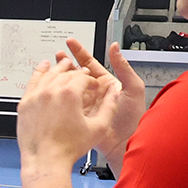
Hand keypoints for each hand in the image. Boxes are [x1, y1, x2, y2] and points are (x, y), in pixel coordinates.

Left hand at [17, 50, 119, 170]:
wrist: (45, 160)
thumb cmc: (68, 148)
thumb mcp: (98, 128)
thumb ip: (110, 107)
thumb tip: (115, 92)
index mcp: (69, 94)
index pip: (82, 76)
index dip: (90, 80)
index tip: (93, 86)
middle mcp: (51, 91)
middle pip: (65, 72)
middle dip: (76, 72)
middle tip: (81, 74)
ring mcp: (36, 96)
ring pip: (48, 74)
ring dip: (58, 68)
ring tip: (64, 64)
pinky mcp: (25, 103)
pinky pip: (33, 81)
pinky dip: (39, 72)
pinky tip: (43, 68)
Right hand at [63, 39, 145, 167]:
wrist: (127, 143)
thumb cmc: (134, 118)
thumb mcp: (133, 88)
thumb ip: (123, 67)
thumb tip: (115, 48)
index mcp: (107, 84)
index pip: (90, 64)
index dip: (80, 52)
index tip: (70, 43)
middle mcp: (95, 93)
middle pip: (77, 74)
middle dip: (66, 63)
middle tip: (57, 54)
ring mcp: (86, 105)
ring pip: (70, 88)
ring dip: (61, 78)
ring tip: (53, 69)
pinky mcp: (79, 117)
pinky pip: (68, 104)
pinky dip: (61, 97)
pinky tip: (54, 91)